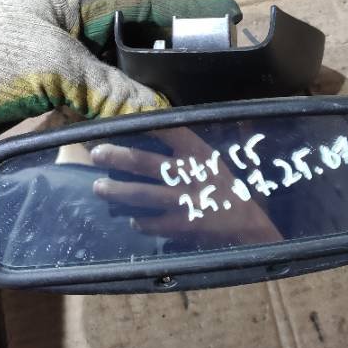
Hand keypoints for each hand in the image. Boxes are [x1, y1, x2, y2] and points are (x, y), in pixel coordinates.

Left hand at [0, 0, 240, 146]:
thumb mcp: (51, 66)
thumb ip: (110, 89)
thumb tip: (162, 115)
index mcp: (78, 2)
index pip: (150, 1)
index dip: (191, 10)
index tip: (230, 19)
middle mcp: (72, 27)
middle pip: (138, 41)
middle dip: (174, 59)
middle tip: (213, 82)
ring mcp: (56, 61)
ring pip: (116, 77)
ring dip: (142, 94)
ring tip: (181, 113)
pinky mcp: (42, 93)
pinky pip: (91, 103)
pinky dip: (111, 116)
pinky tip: (130, 133)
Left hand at [90, 129, 282, 248]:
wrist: (250, 226)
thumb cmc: (231, 190)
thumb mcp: (217, 162)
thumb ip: (191, 150)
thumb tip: (162, 131)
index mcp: (199, 153)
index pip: (169, 131)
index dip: (143, 124)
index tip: (122, 121)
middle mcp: (190, 172)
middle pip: (144, 161)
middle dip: (117, 157)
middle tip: (97, 154)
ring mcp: (185, 200)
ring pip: (141, 193)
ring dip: (117, 191)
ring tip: (98, 188)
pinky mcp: (183, 224)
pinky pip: (153, 222)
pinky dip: (140, 221)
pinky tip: (133, 220)